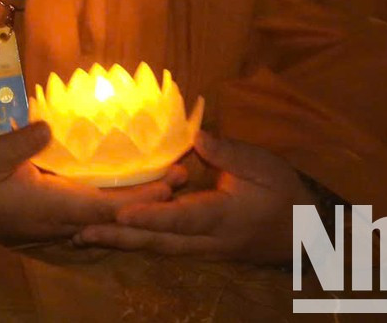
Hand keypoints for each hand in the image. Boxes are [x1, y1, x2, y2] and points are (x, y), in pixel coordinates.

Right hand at [0, 122, 175, 243]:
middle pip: (113, 214)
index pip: (104, 206)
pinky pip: (91, 215)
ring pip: (104, 217)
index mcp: (48, 205)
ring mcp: (54, 224)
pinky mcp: (49, 219)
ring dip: (135, 201)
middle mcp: (58, 221)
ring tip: (165, 180)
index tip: (169, 183)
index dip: (139, 198)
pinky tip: (126, 190)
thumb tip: (51, 126)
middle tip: (182, 174)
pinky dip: (114, 203)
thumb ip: (20, 142)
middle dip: (148, 198)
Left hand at [74, 131, 311, 262]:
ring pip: (157, 249)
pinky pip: (163, 248)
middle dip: (119, 239)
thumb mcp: (264, 166)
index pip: (182, 218)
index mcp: (223, 217)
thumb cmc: (285, 194)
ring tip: (80, 238)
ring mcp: (202, 250)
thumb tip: (196, 135)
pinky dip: (135, 244)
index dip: (151, 217)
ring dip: (120, 245)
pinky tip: (108, 238)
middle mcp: (208, 240)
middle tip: (80, 233)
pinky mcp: (198, 249)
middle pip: (159, 242)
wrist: (306, 235)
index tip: (120, 215)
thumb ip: (230, 154)